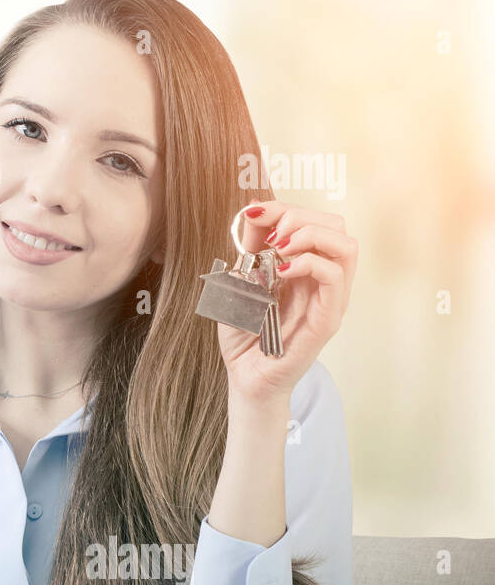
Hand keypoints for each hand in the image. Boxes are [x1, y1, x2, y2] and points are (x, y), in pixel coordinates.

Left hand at [214, 198, 356, 401]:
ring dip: (310, 235)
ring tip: (279, 249)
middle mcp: (323, 280)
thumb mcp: (239, 281)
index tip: (253, 212)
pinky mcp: (327, 319)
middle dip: (300, 216)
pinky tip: (281, 270)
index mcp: (305, 267)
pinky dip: (309, 263)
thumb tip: (253, 212)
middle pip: (335, 225)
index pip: (314, 220)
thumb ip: (248, 249)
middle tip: (270, 236)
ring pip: (346, 246)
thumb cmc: (244, 334)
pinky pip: (335, 278)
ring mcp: (329, 299)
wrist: (245, 377)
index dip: (284, 207)